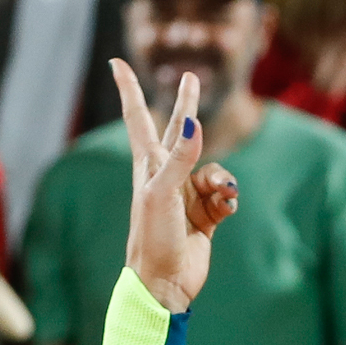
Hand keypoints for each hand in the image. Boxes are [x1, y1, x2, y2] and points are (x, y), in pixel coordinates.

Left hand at [111, 58, 238, 314]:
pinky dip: (229, 200)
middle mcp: (167, 175)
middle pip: (180, 131)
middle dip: (186, 105)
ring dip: (222, 179)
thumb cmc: (153, 236)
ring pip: (214, 169)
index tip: (116, 62)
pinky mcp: (206, 216)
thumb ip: (180, 157)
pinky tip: (225, 210)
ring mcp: (187, 195)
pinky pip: (225, 196)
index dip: (129, 88)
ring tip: (221, 196)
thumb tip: (192, 124)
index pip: (139, 117)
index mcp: (148, 164)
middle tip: (191, 77)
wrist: (165, 282)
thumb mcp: (162, 192)